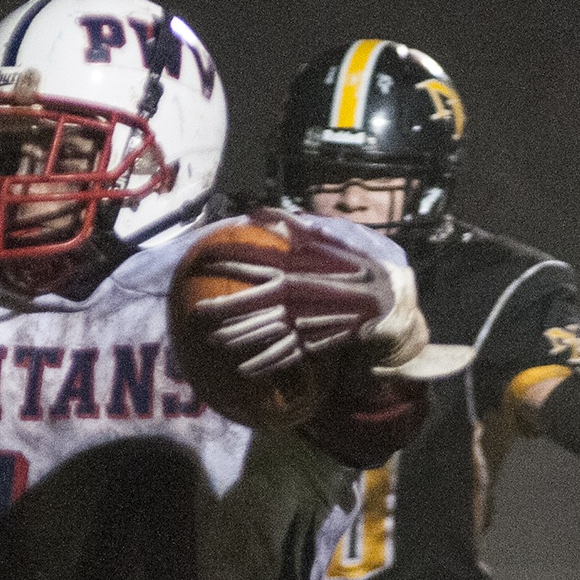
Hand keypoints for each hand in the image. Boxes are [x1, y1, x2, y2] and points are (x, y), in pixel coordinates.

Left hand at [187, 208, 423, 377]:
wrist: (383, 302)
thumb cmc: (353, 268)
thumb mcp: (324, 240)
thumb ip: (291, 226)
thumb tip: (259, 209)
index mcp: (292, 274)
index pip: (250, 265)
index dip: (225, 261)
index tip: (202, 259)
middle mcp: (291, 302)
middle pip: (247, 307)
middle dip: (219, 310)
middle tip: (196, 314)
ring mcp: (299, 326)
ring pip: (259, 334)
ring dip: (235, 338)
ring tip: (212, 341)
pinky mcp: (309, 343)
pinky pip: (280, 356)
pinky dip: (262, 364)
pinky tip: (244, 370)